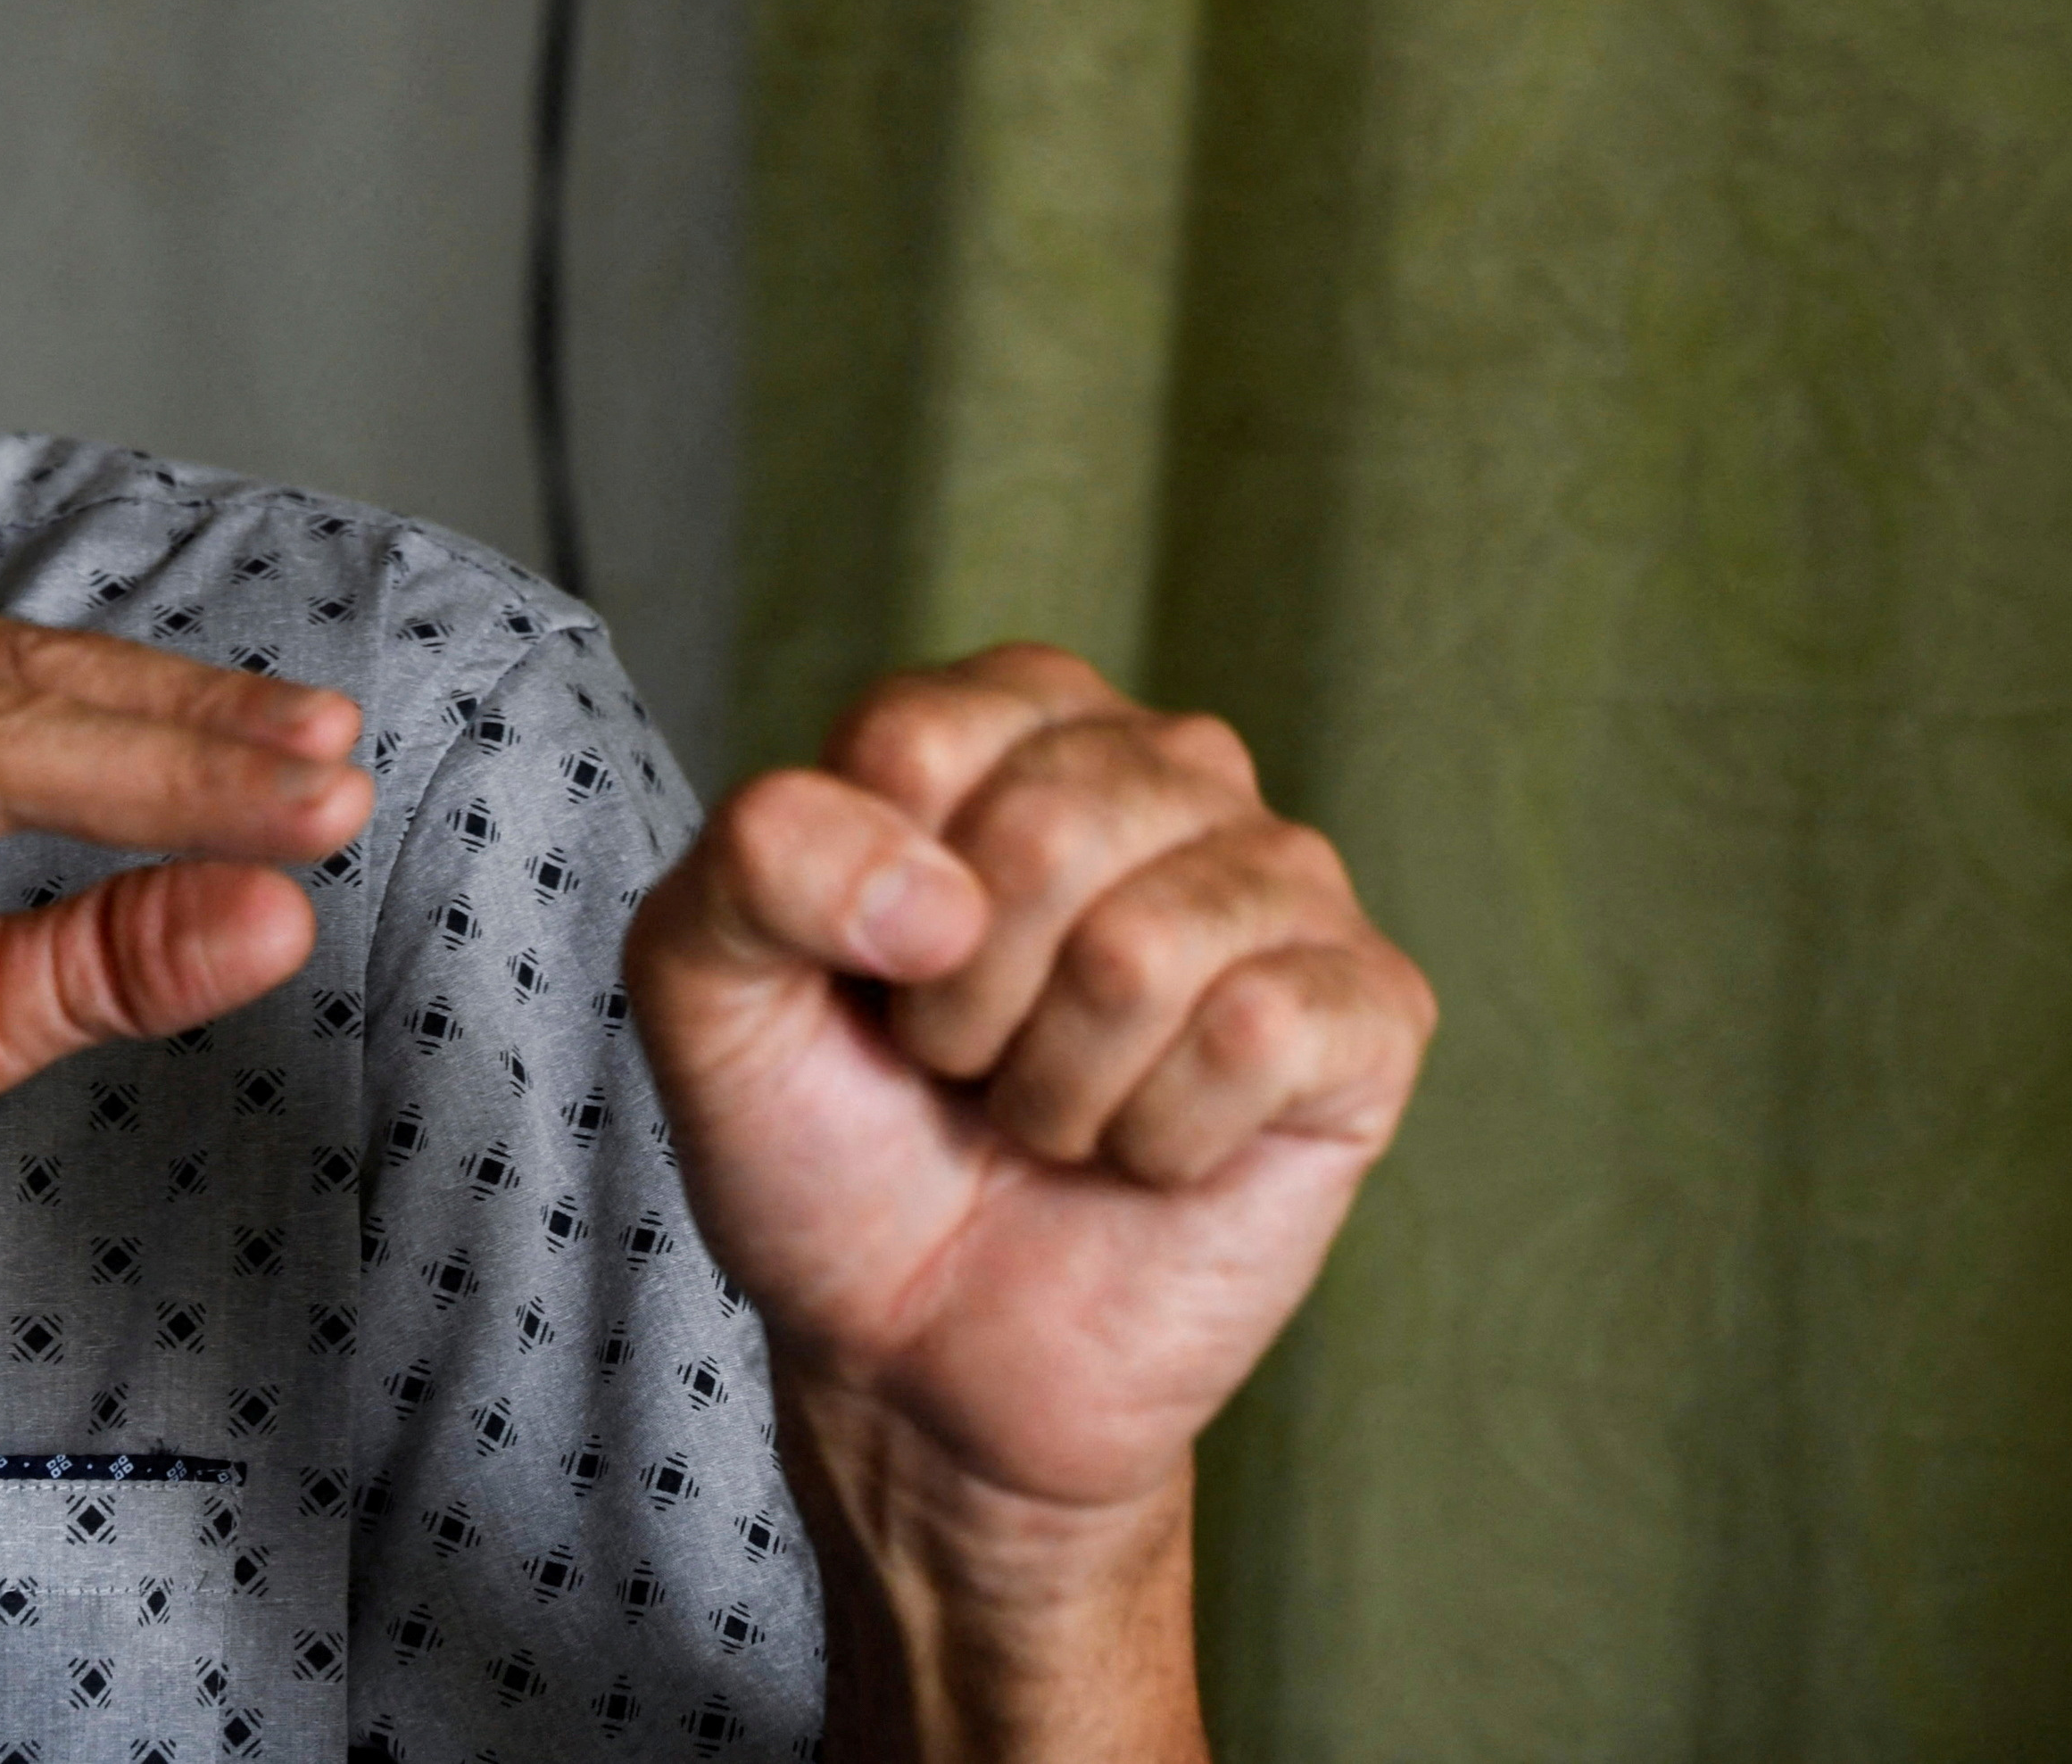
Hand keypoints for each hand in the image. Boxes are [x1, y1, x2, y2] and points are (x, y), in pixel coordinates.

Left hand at [622, 647, 1431, 1740]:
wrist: (923, 1354)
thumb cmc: (824, 1144)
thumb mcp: (703, 989)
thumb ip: (752, 871)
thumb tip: (935, 891)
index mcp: (1000, 717)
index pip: (919, 741)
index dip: (864, 900)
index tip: (870, 977)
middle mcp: (1158, 765)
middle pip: (1045, 829)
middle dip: (965, 1002)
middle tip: (962, 1063)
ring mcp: (1279, 882)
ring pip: (1148, 945)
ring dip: (1058, 1082)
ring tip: (1047, 1111)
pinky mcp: (1368, 1010)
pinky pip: (1261, 1032)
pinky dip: (1162, 1135)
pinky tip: (1147, 1154)